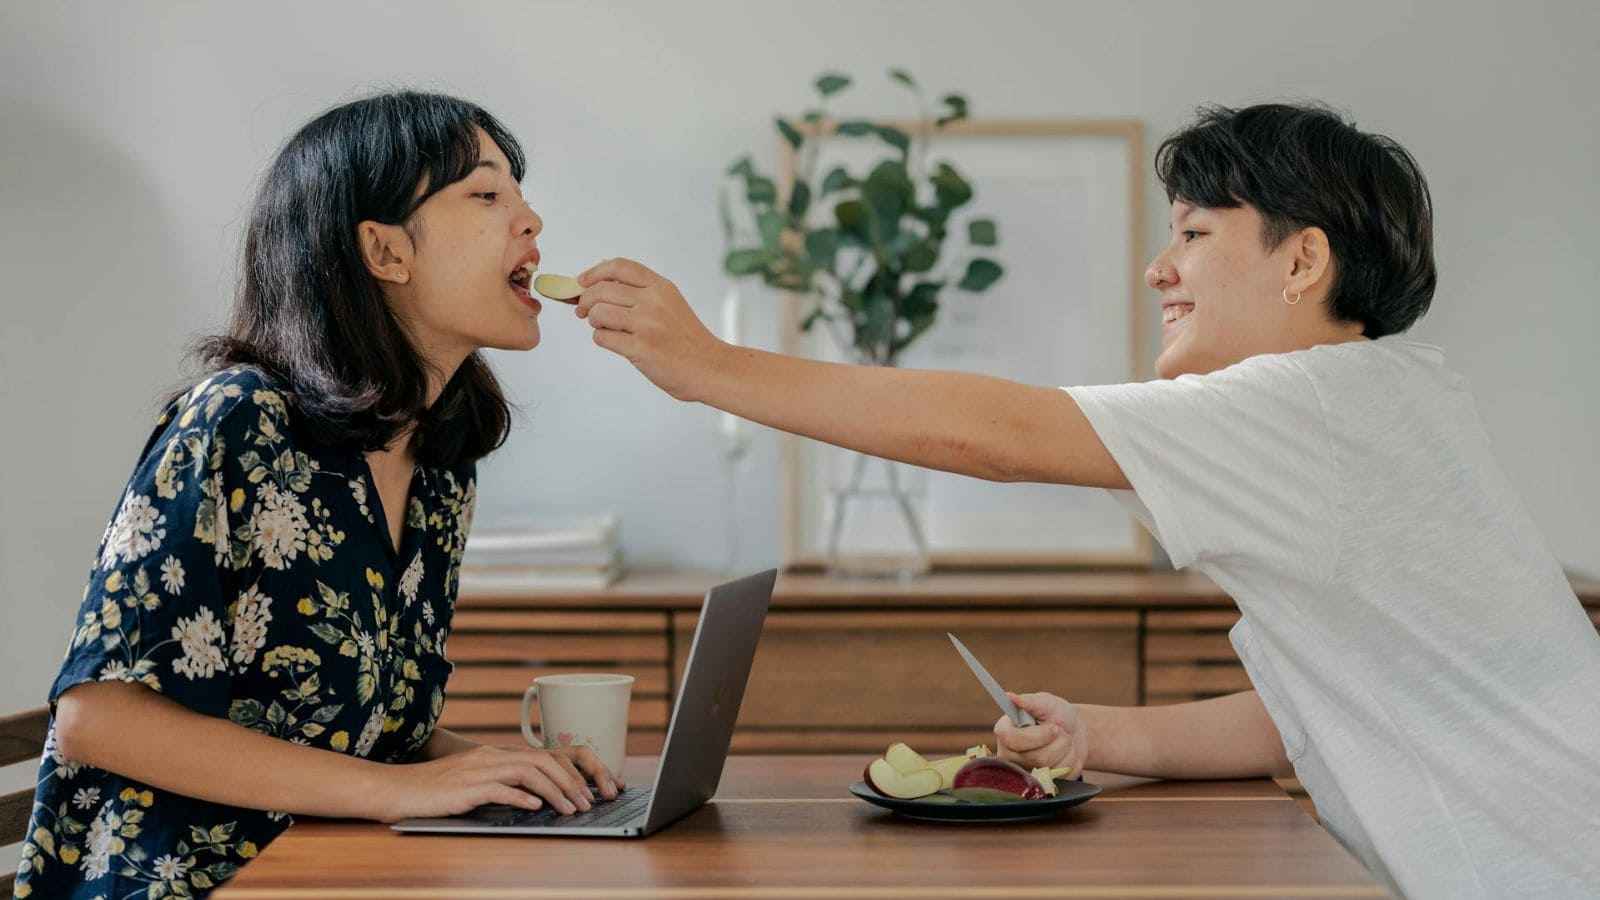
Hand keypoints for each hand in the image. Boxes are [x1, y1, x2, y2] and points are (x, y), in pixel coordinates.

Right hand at [374, 744, 625, 822]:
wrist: (396, 789)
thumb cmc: (435, 792)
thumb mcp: (475, 785)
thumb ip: (504, 786)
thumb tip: (536, 800)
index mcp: (497, 755)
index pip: (546, 755)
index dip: (574, 771)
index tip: (592, 791)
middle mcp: (492, 757)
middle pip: (544, 761)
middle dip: (573, 782)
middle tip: (588, 804)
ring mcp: (479, 770)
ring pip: (529, 771)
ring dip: (555, 791)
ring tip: (570, 810)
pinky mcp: (465, 788)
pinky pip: (500, 787)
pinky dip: (521, 797)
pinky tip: (534, 808)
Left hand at [574, 258, 721, 400]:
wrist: (709, 367)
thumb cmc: (688, 341)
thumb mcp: (671, 304)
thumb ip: (642, 292)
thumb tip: (603, 282)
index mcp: (660, 287)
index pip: (618, 267)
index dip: (594, 272)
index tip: (582, 281)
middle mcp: (653, 301)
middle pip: (601, 289)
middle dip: (586, 301)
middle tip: (585, 311)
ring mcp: (646, 324)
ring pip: (598, 313)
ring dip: (594, 322)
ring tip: (607, 328)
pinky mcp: (640, 347)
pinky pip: (602, 337)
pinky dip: (603, 339)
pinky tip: (617, 343)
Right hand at [993, 691, 1087, 775]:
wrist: (1073, 730)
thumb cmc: (1054, 714)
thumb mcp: (1045, 703)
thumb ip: (1029, 701)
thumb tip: (1010, 697)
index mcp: (1005, 733)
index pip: (1014, 741)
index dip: (1038, 735)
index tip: (1054, 727)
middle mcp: (1010, 755)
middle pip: (1039, 757)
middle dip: (1059, 741)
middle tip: (1060, 730)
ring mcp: (1026, 772)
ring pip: (1052, 767)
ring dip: (1066, 749)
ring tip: (1063, 740)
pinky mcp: (1042, 782)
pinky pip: (1062, 776)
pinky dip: (1071, 762)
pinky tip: (1065, 754)